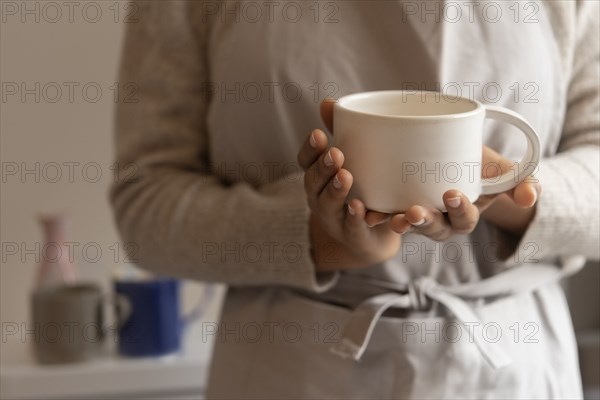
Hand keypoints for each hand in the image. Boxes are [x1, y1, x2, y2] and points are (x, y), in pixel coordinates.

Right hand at [297, 127, 400, 271]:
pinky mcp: (353, 237)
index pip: (305, 162)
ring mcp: (333, 220)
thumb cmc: (360, 191)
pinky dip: (354, 218)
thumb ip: (343, 134)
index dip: (309, 149)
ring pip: (327, 205)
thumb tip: (328, 102)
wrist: (373, 238)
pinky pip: (351, 228)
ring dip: (334, 191)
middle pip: (313, 183)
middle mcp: (319, 199)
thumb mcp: (352, 163)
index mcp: (318, 178)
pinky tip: (360, 207)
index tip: (319, 134)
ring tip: (345, 176)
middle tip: (336, 153)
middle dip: (322, 167)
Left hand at [387, 146, 540, 240]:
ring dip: (398, 223)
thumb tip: (531, 197)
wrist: (450, 154)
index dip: (459, 210)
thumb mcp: (497, 167)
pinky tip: (363, 210)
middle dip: (424, 222)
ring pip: (407, 226)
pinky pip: (382, 216)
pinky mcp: (392, 207)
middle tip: (414, 211)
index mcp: (463, 214)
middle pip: (433, 228)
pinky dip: (372, 215)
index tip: (452, 194)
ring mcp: (414, 216)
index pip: (464, 219)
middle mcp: (439, 221)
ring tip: (390, 218)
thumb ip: (519, 179)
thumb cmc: (476, 163)